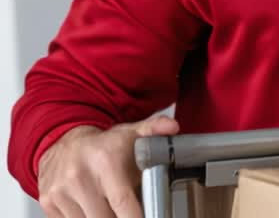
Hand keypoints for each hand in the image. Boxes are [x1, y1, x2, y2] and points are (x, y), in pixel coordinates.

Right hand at [36, 115, 179, 217]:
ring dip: (102, 217)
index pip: (123, 201)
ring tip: (109, 205)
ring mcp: (60, 191)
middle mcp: (79, 176)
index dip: (135, 216)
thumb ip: (155, 130)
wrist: (62, 142)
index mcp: (105, 161)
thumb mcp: (131, 134)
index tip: (146, 217)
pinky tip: (92, 206)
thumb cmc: (103, 145)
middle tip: (128, 210)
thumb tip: (172, 127)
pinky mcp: (48, 202)